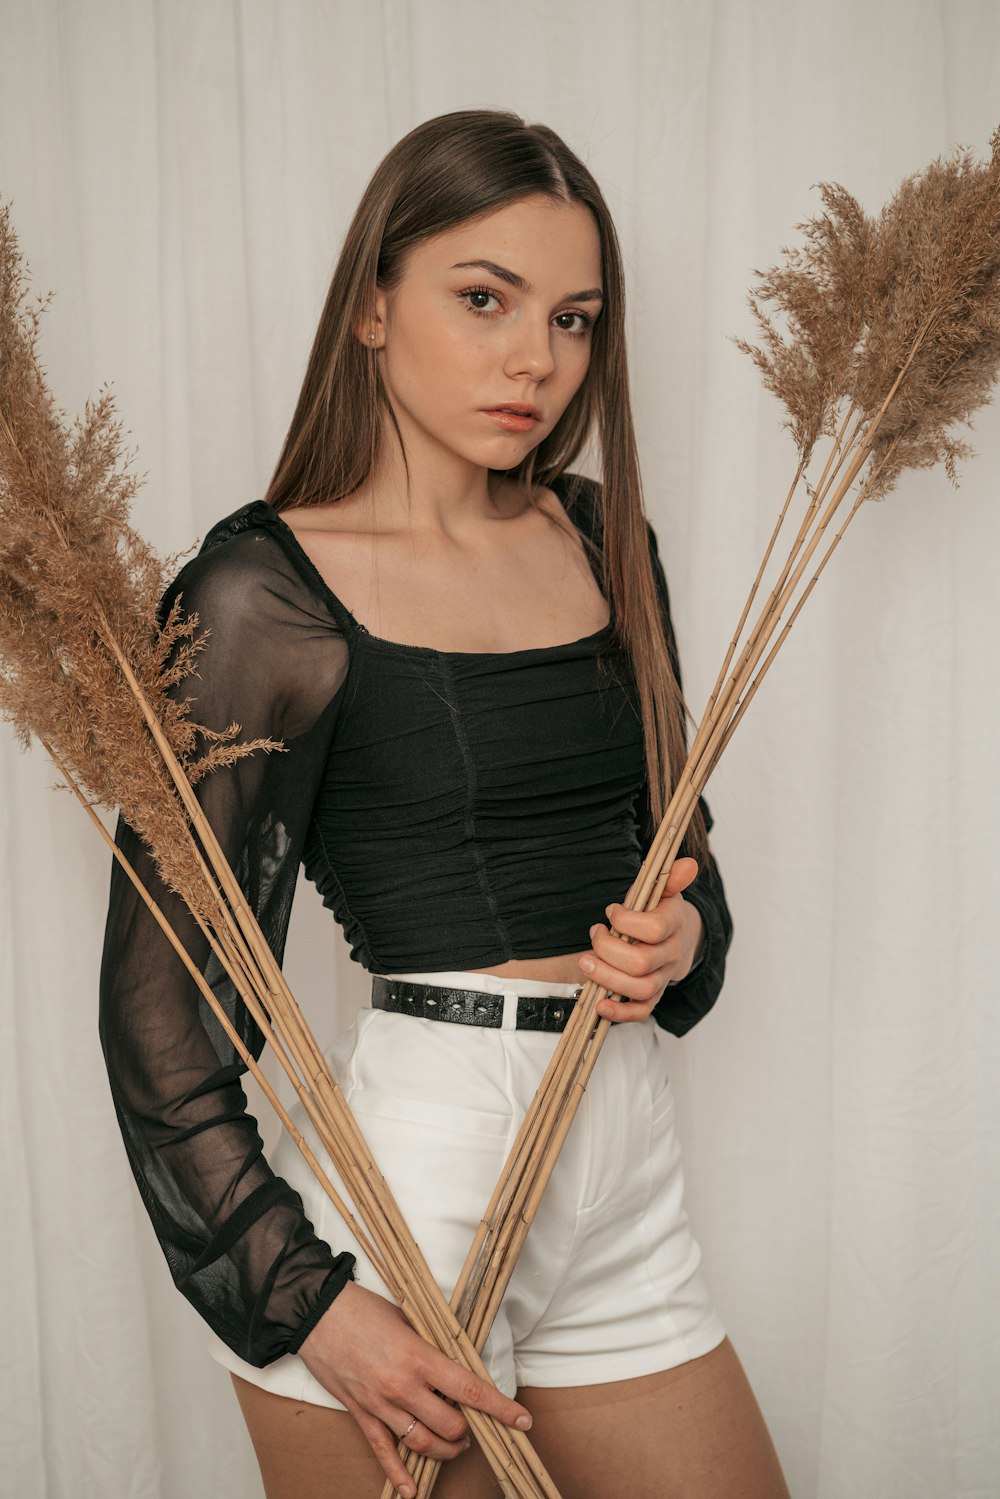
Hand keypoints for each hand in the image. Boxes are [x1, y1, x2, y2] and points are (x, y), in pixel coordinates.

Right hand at [298, 1281, 532, 1497]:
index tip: (522, 1420)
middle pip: (450, 1426)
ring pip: (423, 1443)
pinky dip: (399, 1474)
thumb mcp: (408, 1319)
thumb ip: (432, 1345)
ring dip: (445, 1450)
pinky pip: (383, 1451)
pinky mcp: (361, 1413)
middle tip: (474, 1426)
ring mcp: (380, 1404)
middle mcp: (402, 1386)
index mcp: (419, 1356)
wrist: (317, 1313)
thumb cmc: (364, 1309)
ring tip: (455, 1446)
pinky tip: (411, 1490)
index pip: (469, 1389)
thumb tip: (458, 1363)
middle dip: (468, 1431)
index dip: (499, 1408)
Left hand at [577, 857, 704, 1023]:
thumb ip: (670, 877)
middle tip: (594, 936)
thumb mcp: (664, 891)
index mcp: (673, 924)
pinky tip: (598, 1005)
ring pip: (640, 988)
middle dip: (608, 950)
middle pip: (641, 963)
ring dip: (606, 978)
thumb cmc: (659, 911)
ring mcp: (662, 977)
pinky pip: (640, 1012)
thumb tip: (688, 864)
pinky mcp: (652, 997)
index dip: (627, 921)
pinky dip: (619, 1013)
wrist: (677, 938)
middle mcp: (670, 954)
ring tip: (586, 962)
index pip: (654, 928)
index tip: (611, 912)